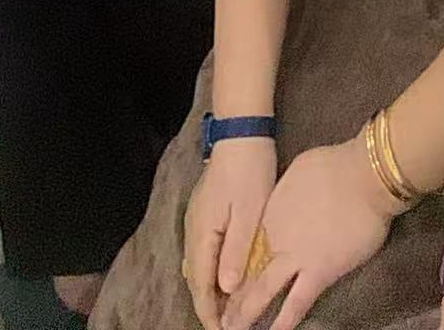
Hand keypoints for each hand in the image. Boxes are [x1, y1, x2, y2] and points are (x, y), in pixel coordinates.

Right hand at [183, 138, 276, 329]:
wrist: (241, 132)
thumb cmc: (249, 171)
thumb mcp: (249, 213)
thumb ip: (236, 251)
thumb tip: (227, 289)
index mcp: (203, 234)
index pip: (201, 284)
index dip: (210, 312)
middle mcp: (194, 230)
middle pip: (196, 278)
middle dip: (209, 305)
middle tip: (228, 326)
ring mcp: (197, 219)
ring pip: (200, 265)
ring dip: (211, 288)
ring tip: (230, 309)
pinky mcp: (206, 211)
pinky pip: (205, 250)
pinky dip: (214, 269)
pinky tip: (229, 274)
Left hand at [222, 139, 398, 329]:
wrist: (364, 176)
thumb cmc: (335, 166)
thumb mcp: (298, 170)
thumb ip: (287, 193)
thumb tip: (288, 199)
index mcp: (271, 212)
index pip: (247, 245)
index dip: (235, 263)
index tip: (226, 278)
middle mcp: (277, 237)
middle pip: (248, 270)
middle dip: (232, 295)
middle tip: (218, 314)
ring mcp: (295, 257)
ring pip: (263, 291)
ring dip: (246, 312)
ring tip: (230, 329)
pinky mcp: (319, 273)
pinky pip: (297, 303)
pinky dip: (284, 321)